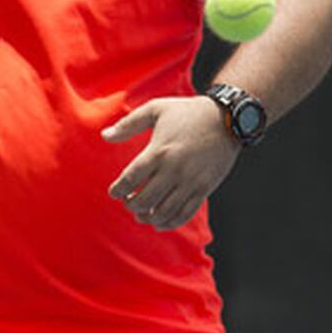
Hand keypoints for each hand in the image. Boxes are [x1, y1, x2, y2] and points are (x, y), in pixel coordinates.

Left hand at [102, 96, 240, 230]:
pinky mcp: (204, 189)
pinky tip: (160, 222)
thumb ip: (128, 124)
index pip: (130, 180)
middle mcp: (174, 170)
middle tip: (128, 202)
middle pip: (145, 200)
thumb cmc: (187, 112)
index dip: (118, 190)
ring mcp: (191, 182)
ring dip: (149, 217)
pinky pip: (185, 213)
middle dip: (132, 205)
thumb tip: (104, 136)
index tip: (114, 193)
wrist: (227, 118)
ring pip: (164, 211)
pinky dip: (170, 223)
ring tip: (142, 214)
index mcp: (158, 151)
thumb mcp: (155, 109)